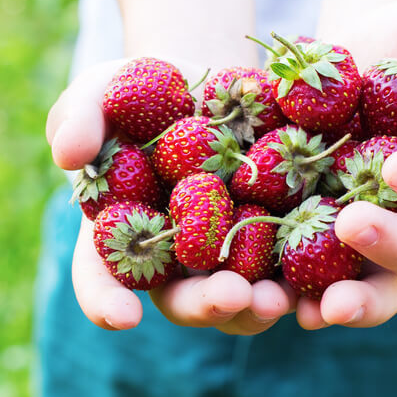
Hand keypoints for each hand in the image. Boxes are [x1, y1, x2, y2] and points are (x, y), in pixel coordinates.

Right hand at [46, 58, 296, 335]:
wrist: (211, 79)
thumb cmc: (138, 88)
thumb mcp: (101, 89)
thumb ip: (79, 116)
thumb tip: (68, 154)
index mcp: (120, 237)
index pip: (103, 279)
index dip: (108, 302)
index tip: (123, 317)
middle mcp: (175, 260)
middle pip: (185, 299)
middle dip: (205, 305)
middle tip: (227, 298)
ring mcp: (229, 253)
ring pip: (243, 296)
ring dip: (258, 304)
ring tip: (276, 298)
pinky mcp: (280, 235)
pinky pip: (296, 263)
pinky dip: (310, 272)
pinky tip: (328, 271)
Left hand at [297, 0, 396, 328]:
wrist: (335, 64)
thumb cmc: (393, 40)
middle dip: (392, 248)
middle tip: (353, 225)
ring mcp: (369, 239)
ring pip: (374, 289)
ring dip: (350, 302)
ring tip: (316, 307)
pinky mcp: (318, 246)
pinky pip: (314, 285)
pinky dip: (296, 297)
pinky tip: (270, 301)